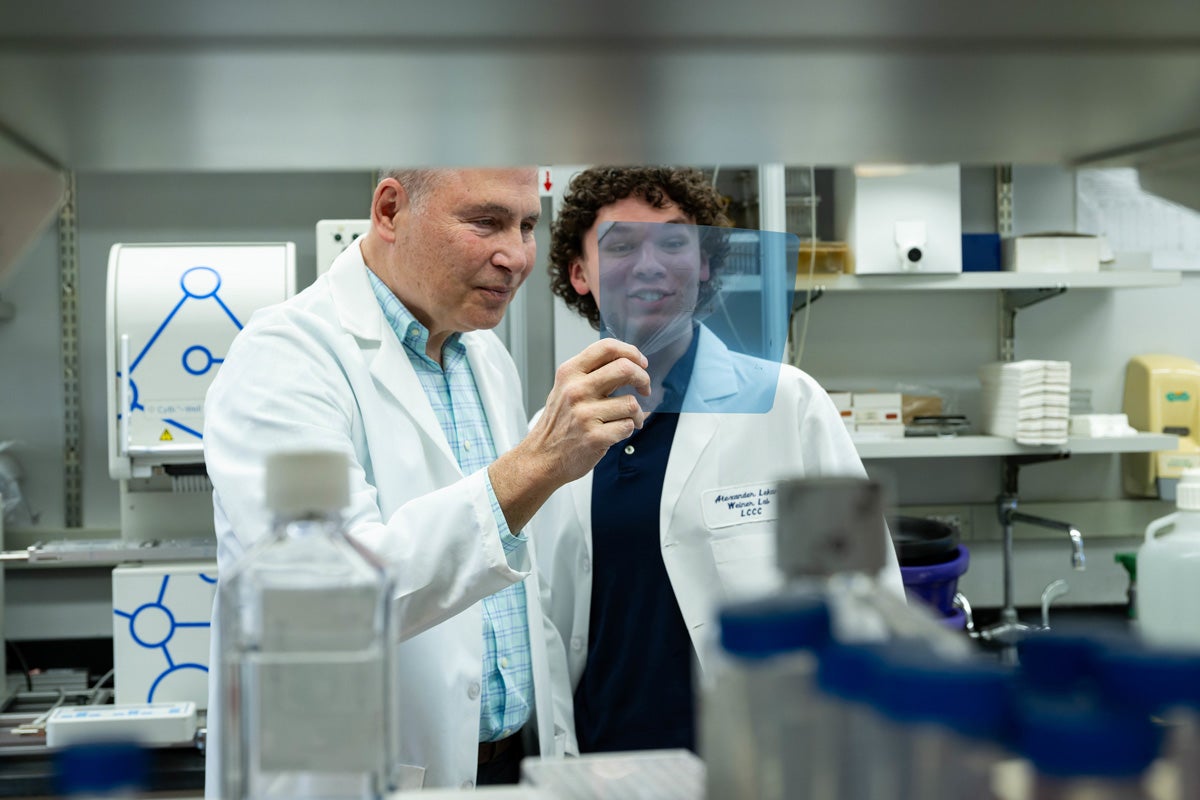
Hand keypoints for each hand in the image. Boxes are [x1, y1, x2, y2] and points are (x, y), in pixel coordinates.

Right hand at [532, 338, 650, 482]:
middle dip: (643, 379)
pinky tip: (617, 431)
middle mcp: (576, 390)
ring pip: (631, 403)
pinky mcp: (594, 437)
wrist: (541, 457)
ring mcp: (584, 414)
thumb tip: (629, 365)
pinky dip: (628, 429)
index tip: (641, 363)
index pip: (606, 347)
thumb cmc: (558, 422)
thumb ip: (592, 374)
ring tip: (628, 419)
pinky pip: (627, 426)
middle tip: (644, 388)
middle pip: (624, 369)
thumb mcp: (566, 388)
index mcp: (570, 373)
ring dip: (637, 413)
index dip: (631, 352)